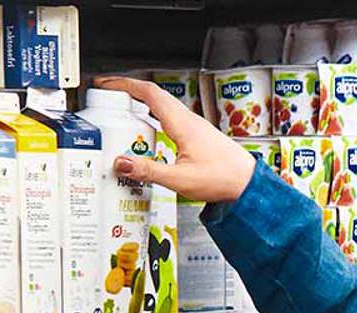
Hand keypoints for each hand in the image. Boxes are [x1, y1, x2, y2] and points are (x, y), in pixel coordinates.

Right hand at [93, 76, 256, 204]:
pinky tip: (149, 129)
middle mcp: (189, 120)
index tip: (106, 84)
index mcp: (182, 124)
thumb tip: (121, 163)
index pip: (149, 93)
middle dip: (128, 90)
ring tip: (122, 110)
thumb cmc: (224, 180)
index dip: (124, 84)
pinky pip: (171, 117)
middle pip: (154, 95)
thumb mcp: (179, 179)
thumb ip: (148, 171)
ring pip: (163, 105)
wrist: (250, 185)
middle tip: (108, 94)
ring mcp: (195, 126)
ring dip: (141, 103)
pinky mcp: (198, 135)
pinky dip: (154, 116)